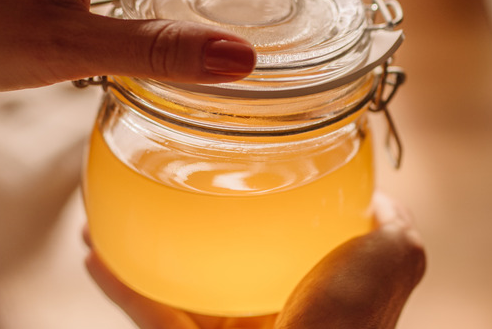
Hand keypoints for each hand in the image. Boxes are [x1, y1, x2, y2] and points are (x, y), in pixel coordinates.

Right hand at [84, 193, 425, 328]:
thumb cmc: (350, 324)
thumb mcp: (395, 258)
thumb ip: (394, 228)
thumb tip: (379, 198)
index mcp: (312, 289)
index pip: (278, 240)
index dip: (258, 209)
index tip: (239, 177)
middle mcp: (269, 311)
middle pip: (219, 260)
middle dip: (189, 229)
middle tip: (166, 192)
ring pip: (175, 284)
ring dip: (141, 252)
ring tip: (112, 217)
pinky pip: (148, 313)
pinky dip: (121, 286)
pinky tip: (96, 253)